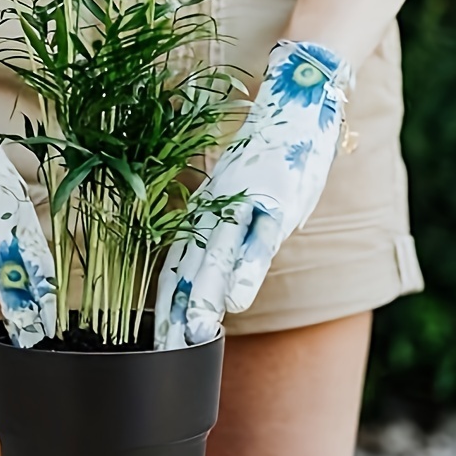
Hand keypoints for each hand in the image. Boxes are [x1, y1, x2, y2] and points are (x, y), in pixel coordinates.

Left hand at [154, 41, 351, 349]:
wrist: (297, 102)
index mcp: (205, 213)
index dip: (166, 304)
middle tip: (164, 353)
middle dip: (177, 314)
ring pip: (217, 259)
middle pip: (189, 270)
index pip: (177, 266)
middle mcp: (217, 211)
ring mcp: (246, 206)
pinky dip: (245, 271)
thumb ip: (226, 229)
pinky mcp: (277, 201)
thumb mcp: (240, 195)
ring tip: (192, 337)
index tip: (158, 341)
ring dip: (204, 300)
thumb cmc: (269, 157)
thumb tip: (216, 270)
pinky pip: (258, 242)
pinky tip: (237, 301)